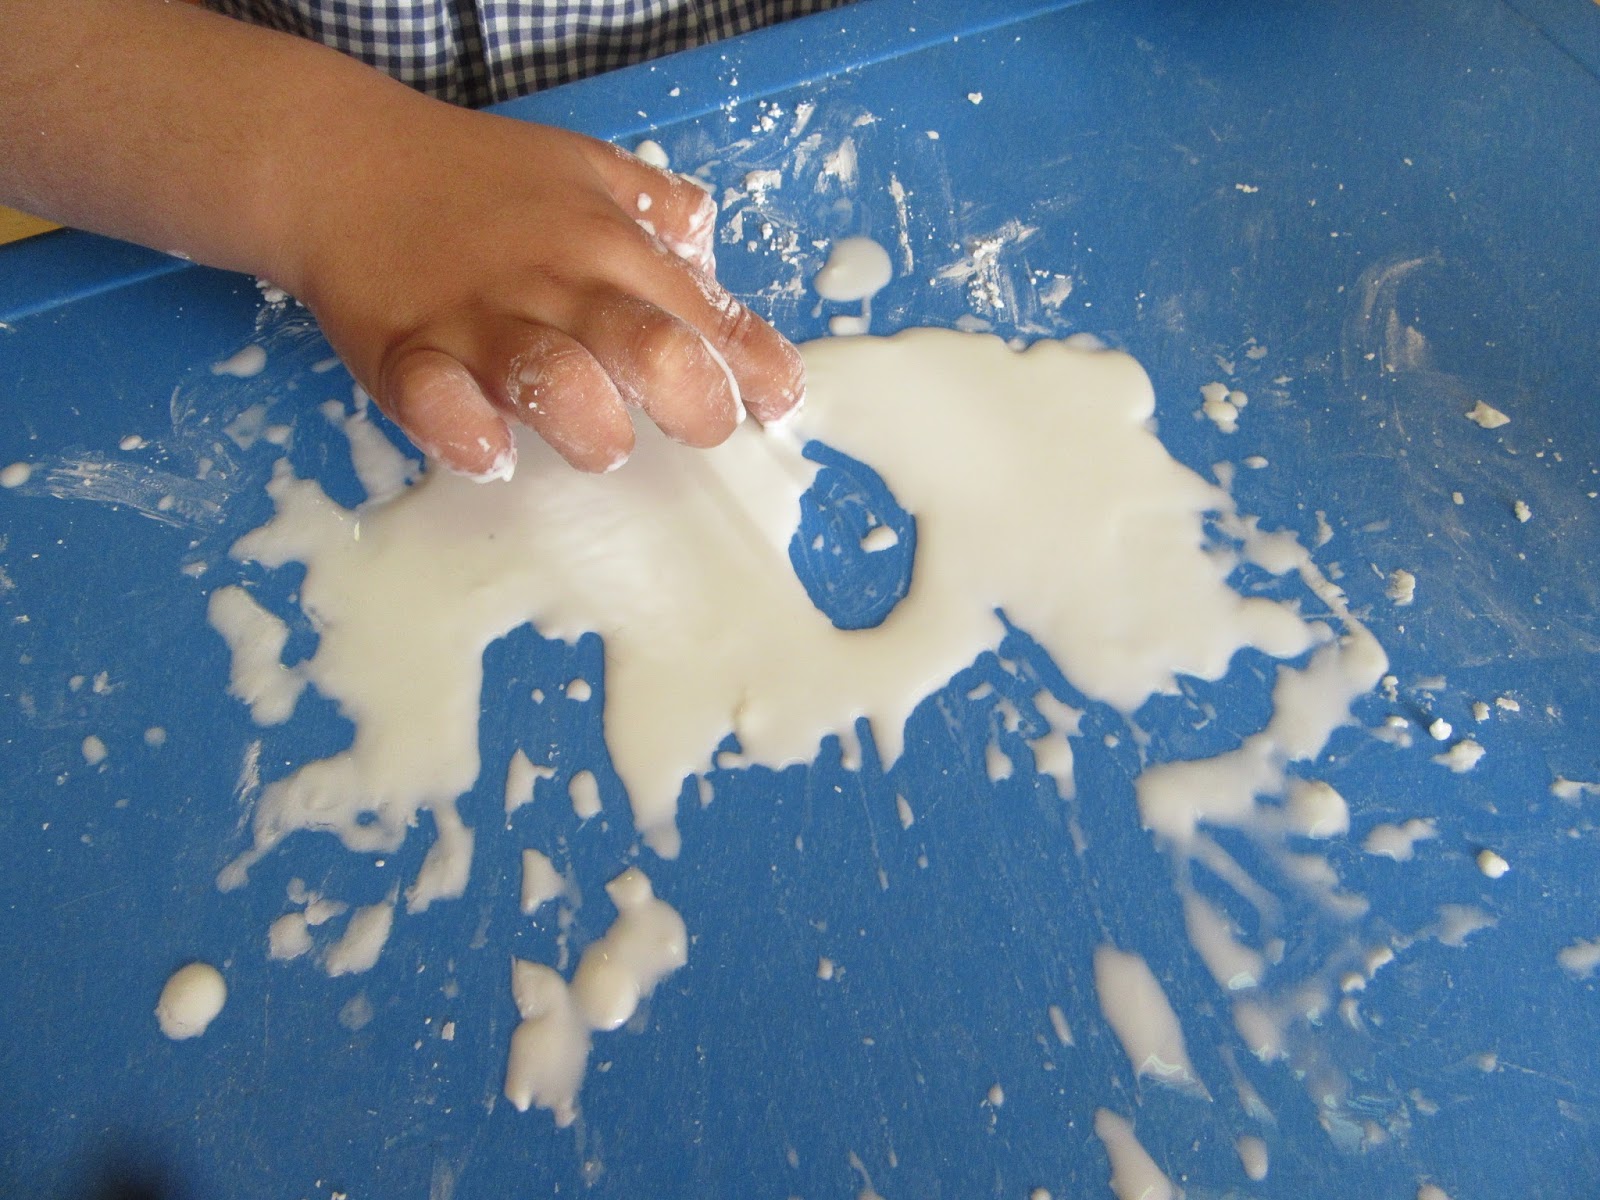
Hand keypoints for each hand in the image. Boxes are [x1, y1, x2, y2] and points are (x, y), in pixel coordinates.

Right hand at [279, 100, 804, 477]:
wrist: (339, 160)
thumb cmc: (474, 177)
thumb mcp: (582, 166)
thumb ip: (655, 209)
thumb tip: (711, 254)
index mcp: (607, 243)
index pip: (705, 313)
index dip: (754, 368)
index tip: (776, 404)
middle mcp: (555, 283)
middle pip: (650, 352)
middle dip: (694, 406)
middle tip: (694, 427)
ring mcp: (478, 320)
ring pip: (557, 384)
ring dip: (594, 429)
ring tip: (600, 440)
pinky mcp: (405, 353)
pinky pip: (441, 405)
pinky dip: (470, 436)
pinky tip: (490, 449)